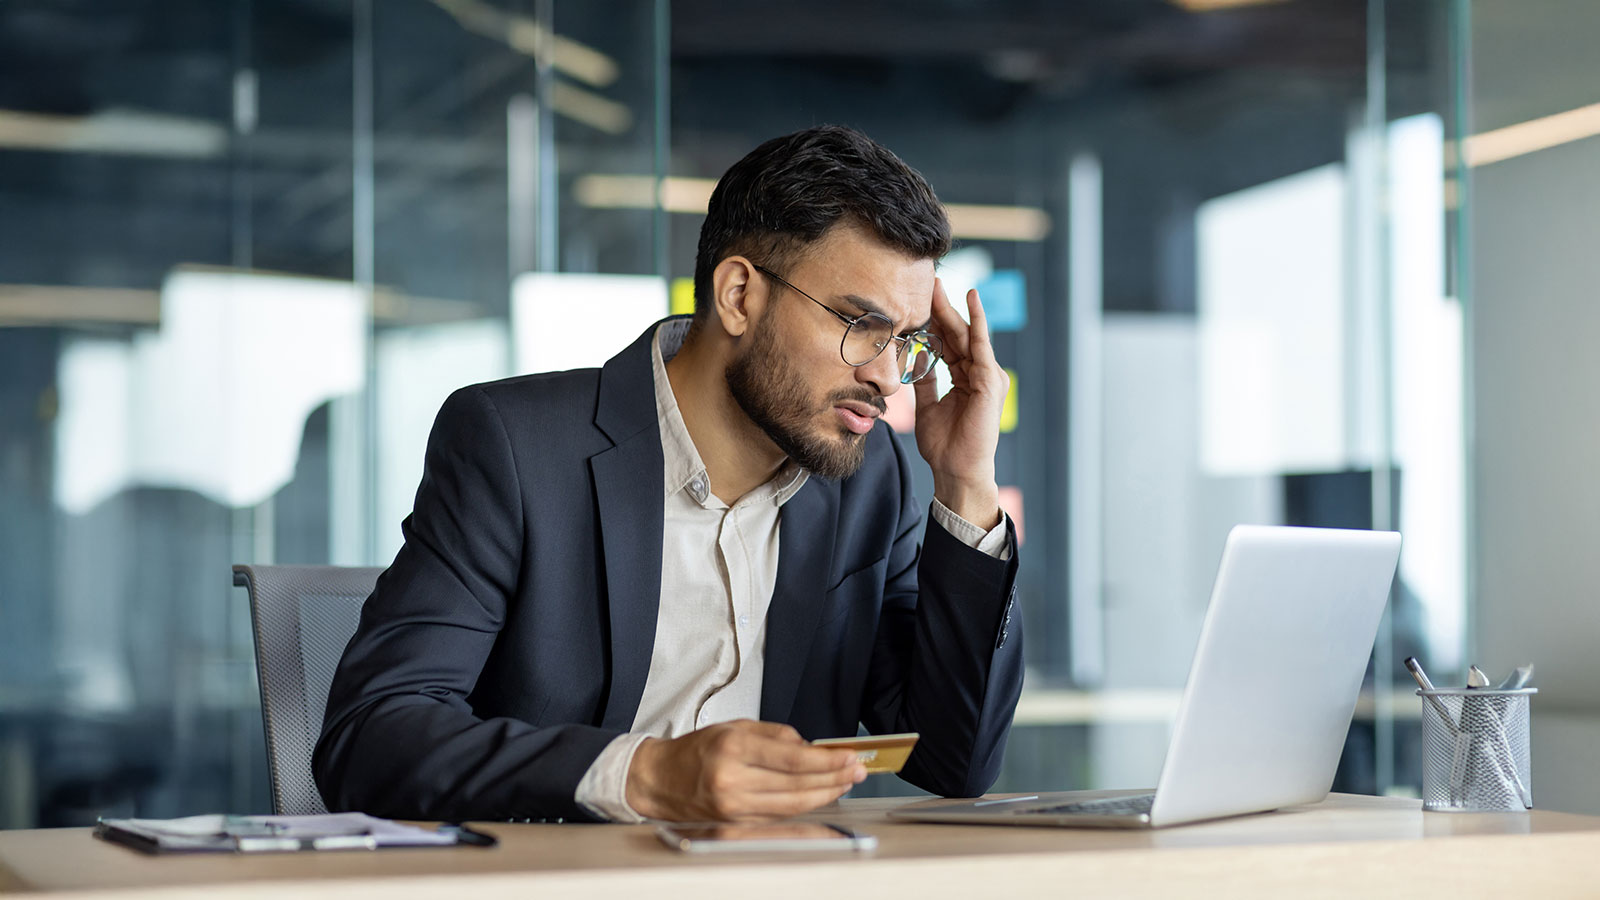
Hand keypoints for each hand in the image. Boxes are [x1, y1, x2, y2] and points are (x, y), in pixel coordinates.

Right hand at [625, 720, 865, 821]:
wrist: (660, 780)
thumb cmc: (696, 751)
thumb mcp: (735, 727)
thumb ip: (775, 735)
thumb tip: (810, 747)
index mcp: (733, 750)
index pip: (792, 759)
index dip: (826, 760)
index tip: (848, 756)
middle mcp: (733, 782)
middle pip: (797, 786)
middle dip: (833, 778)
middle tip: (857, 770)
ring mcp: (734, 809)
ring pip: (792, 806)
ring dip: (824, 795)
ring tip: (845, 783)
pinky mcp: (736, 825)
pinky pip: (778, 817)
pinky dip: (803, 807)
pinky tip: (819, 796)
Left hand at [913, 279, 1006, 528]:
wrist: (956, 470)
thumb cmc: (944, 445)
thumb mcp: (927, 407)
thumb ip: (925, 382)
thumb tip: (916, 362)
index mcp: (965, 378)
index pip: (950, 343)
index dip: (935, 321)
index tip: (920, 298)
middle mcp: (979, 374)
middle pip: (959, 334)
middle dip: (943, 308)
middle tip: (930, 281)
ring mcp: (987, 377)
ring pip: (968, 336)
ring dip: (955, 310)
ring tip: (942, 285)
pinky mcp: (990, 382)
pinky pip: (981, 347)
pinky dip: (978, 324)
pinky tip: (972, 303)